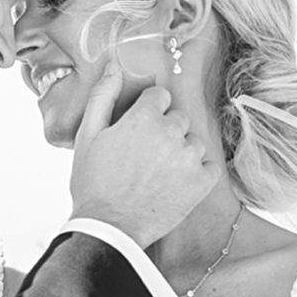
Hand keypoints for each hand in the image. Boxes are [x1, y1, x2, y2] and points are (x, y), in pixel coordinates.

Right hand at [69, 59, 215, 247]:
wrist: (108, 229)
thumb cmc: (93, 184)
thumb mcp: (88, 136)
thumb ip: (102, 96)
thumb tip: (114, 66)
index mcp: (143, 117)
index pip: (160, 96)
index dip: (147, 113)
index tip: (137, 132)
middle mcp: (171, 132)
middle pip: (178, 118)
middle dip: (164, 132)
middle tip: (144, 157)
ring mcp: (189, 157)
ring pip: (193, 141)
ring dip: (180, 152)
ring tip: (158, 173)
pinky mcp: (201, 182)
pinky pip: (208, 166)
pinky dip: (196, 172)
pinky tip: (175, 184)